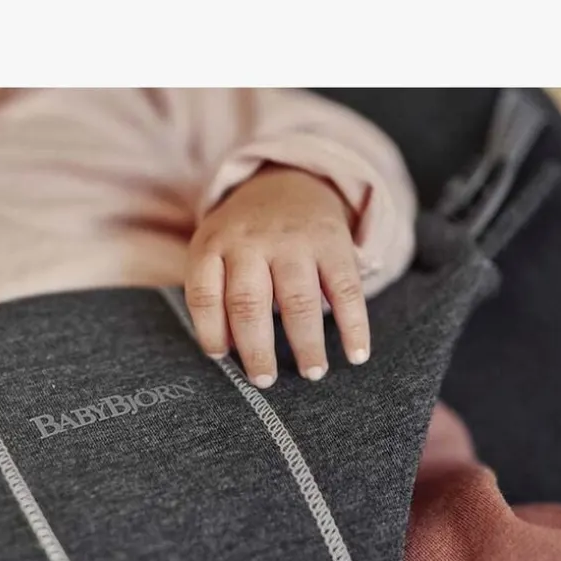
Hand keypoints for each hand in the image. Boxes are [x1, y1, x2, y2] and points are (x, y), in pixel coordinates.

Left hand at [184, 165, 369, 385]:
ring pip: (298, 299)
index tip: (220, 357)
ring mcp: (294, 241)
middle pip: (249, 302)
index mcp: (213, 245)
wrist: (289, 180)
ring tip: (312, 373)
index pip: (204, 294)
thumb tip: (227, 352)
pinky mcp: (333, 242)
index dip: (210, 330)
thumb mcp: (215, 250)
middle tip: (264, 381)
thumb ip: (213, 294)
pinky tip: (356, 354)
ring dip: (306, 342)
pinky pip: (345, 288)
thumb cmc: (245, 236)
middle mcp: (251, 241)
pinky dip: (353, 325)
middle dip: (256, 348)